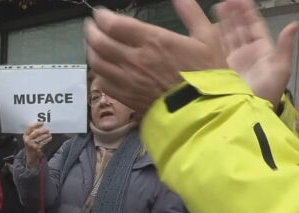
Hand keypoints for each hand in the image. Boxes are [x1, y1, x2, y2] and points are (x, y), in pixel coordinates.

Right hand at [23, 122, 51, 167]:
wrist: (30, 155)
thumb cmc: (31, 144)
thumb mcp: (29, 137)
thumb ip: (33, 131)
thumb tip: (41, 124)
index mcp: (25, 135)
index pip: (30, 127)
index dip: (36, 124)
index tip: (42, 122)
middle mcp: (27, 139)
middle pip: (36, 132)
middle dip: (43, 130)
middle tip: (47, 129)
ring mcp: (31, 144)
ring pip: (41, 137)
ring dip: (46, 135)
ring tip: (49, 134)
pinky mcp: (36, 148)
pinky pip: (43, 142)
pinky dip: (47, 139)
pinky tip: (49, 138)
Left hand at [84, 0, 226, 113]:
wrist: (203, 112)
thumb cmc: (207, 74)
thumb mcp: (207, 38)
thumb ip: (191, 14)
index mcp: (152, 40)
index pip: (115, 25)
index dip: (102, 17)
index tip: (99, 14)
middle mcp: (134, 59)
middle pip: (99, 42)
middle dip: (91, 31)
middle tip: (91, 26)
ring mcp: (127, 81)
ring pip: (97, 63)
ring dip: (91, 51)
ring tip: (93, 45)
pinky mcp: (126, 98)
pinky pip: (103, 83)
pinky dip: (99, 73)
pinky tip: (102, 69)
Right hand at [216, 0, 298, 106]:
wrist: (249, 112)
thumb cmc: (267, 92)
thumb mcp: (280, 69)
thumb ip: (284, 46)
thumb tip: (293, 25)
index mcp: (262, 50)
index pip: (254, 26)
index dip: (248, 12)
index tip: (241, 0)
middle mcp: (246, 53)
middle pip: (239, 28)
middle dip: (233, 13)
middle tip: (226, 0)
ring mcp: (232, 61)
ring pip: (227, 36)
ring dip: (222, 21)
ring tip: (217, 6)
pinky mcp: (220, 69)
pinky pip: (217, 49)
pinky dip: (212, 38)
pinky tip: (207, 27)